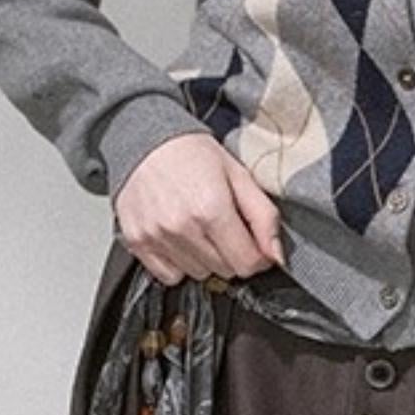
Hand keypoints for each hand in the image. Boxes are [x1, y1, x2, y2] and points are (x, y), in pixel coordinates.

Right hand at [112, 130, 284, 286]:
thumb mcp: (239, 174)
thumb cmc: (191, 153)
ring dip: (205, 258)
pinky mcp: (138, 243)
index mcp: (211, 209)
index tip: (252, 242)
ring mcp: (157, 237)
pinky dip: (179, 263)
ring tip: (198, 226)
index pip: (247, 264)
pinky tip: (179, 237)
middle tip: (222, 225)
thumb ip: (263, 216)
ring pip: (199, 274)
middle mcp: (182, 227)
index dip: (257, 256)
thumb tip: (276, 255)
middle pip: (225, 271)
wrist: (143, 139)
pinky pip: (170, 276)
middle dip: (231, 253)